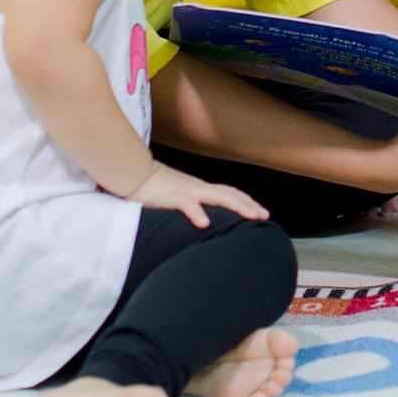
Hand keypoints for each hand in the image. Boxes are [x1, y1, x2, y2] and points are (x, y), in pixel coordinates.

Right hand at [127, 162, 268, 228]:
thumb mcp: (176, 197)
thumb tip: (202, 220)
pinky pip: (187, 204)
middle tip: (265, 216)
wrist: (132, 172)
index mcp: (199, 189)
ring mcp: (186, 190)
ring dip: (237, 206)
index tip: (261, 212)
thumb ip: (190, 205)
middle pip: (230, 194)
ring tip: (251, 217)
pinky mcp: (171, 196)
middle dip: (249, 205)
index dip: (246, 201)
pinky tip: (205, 224)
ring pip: (218, 197)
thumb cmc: (152, 188)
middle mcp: (198, 188)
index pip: (229, 193)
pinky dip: (197, 213)